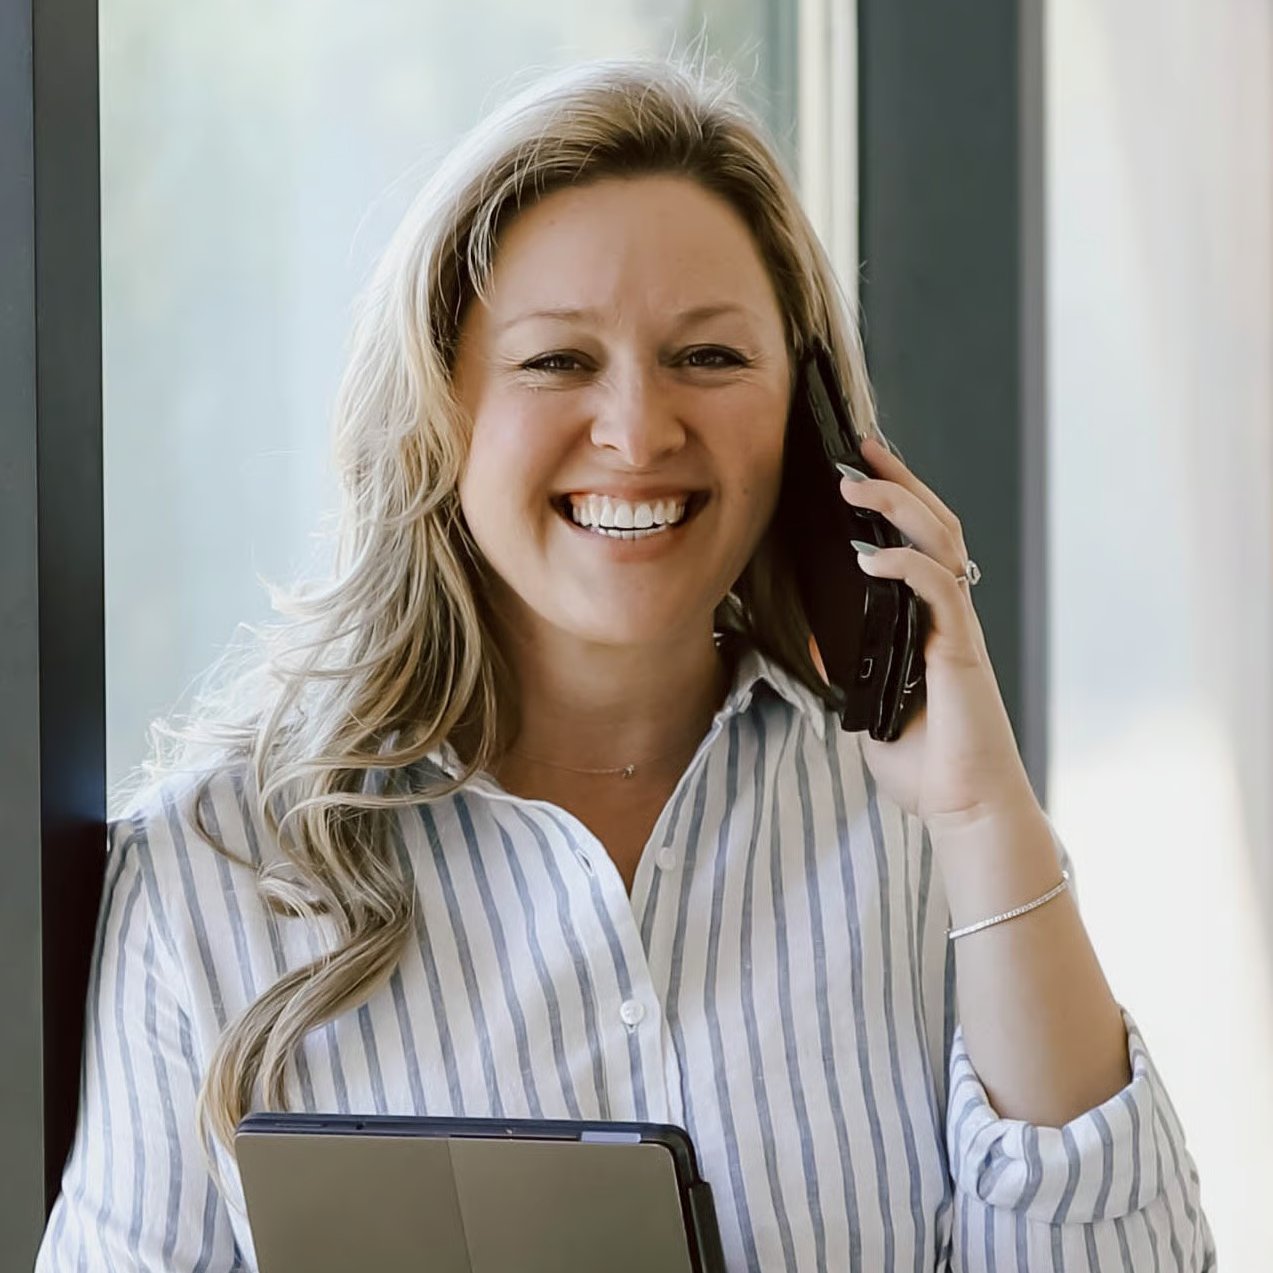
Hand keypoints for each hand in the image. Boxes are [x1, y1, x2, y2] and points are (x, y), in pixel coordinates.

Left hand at [808, 435, 1039, 833]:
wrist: (966, 810)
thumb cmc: (926, 765)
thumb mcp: (868, 708)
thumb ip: (848, 671)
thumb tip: (819, 638)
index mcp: (930, 624)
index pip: (919, 545)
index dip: (894, 504)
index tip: (859, 471)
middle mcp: (949, 617)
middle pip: (936, 526)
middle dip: (898, 483)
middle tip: (859, 451)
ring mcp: (958, 631)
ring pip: (941, 545)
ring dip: (899, 509)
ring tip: (856, 486)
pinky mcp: (961, 653)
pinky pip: (938, 592)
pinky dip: (906, 568)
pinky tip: (870, 559)